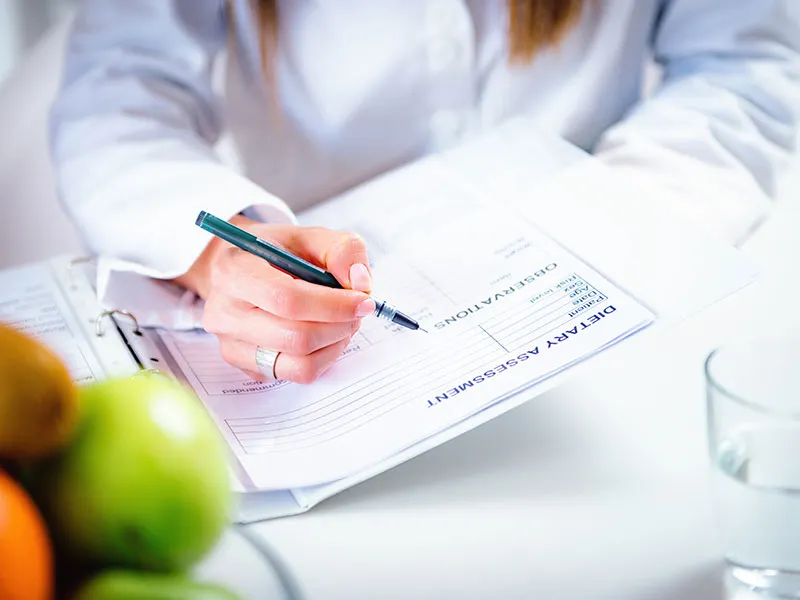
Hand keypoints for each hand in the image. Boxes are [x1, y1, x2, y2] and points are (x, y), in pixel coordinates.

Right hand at [177, 215, 373, 383]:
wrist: (243, 269)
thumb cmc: (277, 253)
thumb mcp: (310, 235)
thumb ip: (341, 249)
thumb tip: (361, 282)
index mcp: (234, 271)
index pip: (287, 300)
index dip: (334, 305)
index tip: (363, 301)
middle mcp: (225, 312)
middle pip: (295, 337)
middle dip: (339, 325)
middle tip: (357, 311)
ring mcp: (231, 344)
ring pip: (298, 363)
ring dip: (334, 344)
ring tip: (343, 322)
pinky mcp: (245, 366)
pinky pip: (295, 375)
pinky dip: (323, 358)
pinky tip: (325, 335)